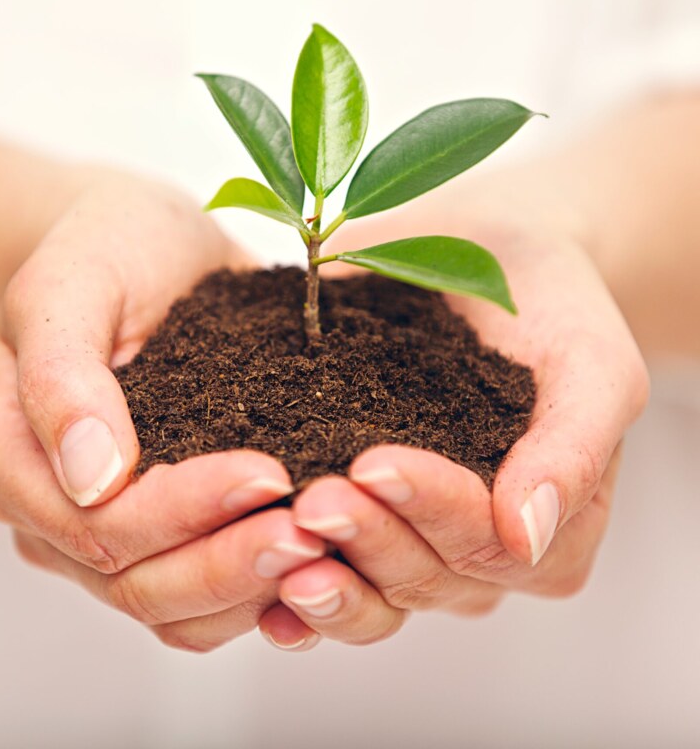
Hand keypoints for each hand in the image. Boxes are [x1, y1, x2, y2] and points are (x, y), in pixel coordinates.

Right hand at [0, 172, 325, 650]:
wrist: (145, 247)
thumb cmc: (104, 250)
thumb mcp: (70, 284)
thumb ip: (62, 374)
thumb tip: (90, 477)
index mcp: (14, 461)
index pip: (95, 522)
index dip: (180, 510)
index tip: (267, 470)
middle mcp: (55, 515)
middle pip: (135, 583)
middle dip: (227, 560)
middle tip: (312, 529)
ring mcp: (110, 534)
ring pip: (174, 609)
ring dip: (251, 587)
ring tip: (324, 547)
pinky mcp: (167, 531)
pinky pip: (207, 595)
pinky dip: (259, 588)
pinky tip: (315, 555)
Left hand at [257, 216, 648, 648]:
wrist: (490, 259)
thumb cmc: (551, 308)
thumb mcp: (590, 363)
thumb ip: (574, 448)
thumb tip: (529, 537)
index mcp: (544, 533)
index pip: (487, 543)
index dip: (432, 509)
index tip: (375, 463)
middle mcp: (476, 554)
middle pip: (422, 575)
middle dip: (368, 539)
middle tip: (314, 500)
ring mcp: (414, 543)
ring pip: (371, 589)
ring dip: (326, 570)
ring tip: (281, 535)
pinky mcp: (362, 520)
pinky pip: (328, 571)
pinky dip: (291, 589)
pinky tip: (259, 584)